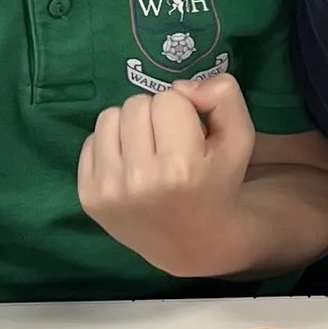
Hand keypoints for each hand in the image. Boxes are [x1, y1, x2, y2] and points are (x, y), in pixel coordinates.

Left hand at [77, 70, 262, 277]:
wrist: (193, 241)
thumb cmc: (218, 184)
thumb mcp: (240, 138)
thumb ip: (224, 97)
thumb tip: (181, 86)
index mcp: (182, 167)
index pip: (170, 99)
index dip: (184, 112)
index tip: (191, 137)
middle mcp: (141, 180)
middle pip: (137, 104)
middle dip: (156, 116)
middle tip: (170, 144)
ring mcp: (109, 190)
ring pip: (109, 116)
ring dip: (130, 127)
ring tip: (148, 152)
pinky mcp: (88, 196)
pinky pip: (91, 139)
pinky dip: (112, 145)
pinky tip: (130, 167)